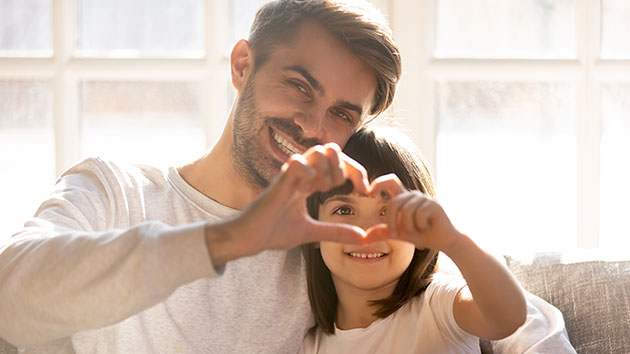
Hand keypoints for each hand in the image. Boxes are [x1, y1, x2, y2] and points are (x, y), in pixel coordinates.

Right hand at [215, 143, 384, 260]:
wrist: (248, 239)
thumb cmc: (273, 231)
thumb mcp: (312, 233)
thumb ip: (336, 232)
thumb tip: (362, 237)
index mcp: (309, 181)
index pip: (338, 162)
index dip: (356, 171)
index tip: (365, 189)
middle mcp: (300, 174)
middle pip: (330, 149)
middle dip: (343, 167)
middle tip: (343, 188)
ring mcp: (289, 176)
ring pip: (316, 152)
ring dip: (327, 170)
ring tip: (320, 190)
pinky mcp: (279, 184)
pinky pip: (297, 165)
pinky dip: (308, 174)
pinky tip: (307, 190)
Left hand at [368, 174, 462, 251]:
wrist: (443, 241)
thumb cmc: (421, 235)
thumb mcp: (399, 234)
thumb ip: (383, 232)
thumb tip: (364, 238)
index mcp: (403, 198)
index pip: (390, 182)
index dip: (378, 183)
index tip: (368, 192)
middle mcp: (413, 195)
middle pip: (394, 203)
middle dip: (392, 222)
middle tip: (397, 234)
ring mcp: (424, 198)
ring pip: (406, 211)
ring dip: (409, 227)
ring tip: (419, 230)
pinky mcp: (433, 204)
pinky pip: (418, 215)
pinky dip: (420, 226)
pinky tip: (428, 227)